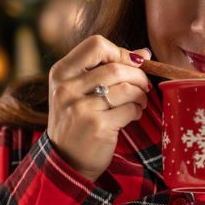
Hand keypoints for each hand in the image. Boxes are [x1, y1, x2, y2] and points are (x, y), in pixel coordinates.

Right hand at [47, 35, 152, 180]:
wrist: (66, 160)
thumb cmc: (76, 120)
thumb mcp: (78, 90)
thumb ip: (105, 68)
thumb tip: (144, 53)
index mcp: (61, 73)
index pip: (96, 45)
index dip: (120, 52)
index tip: (131, 64)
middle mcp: (67, 88)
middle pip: (116, 67)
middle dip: (138, 75)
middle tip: (143, 85)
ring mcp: (81, 108)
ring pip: (126, 88)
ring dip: (140, 94)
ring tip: (139, 101)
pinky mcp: (97, 126)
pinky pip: (129, 109)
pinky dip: (137, 110)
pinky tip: (133, 115)